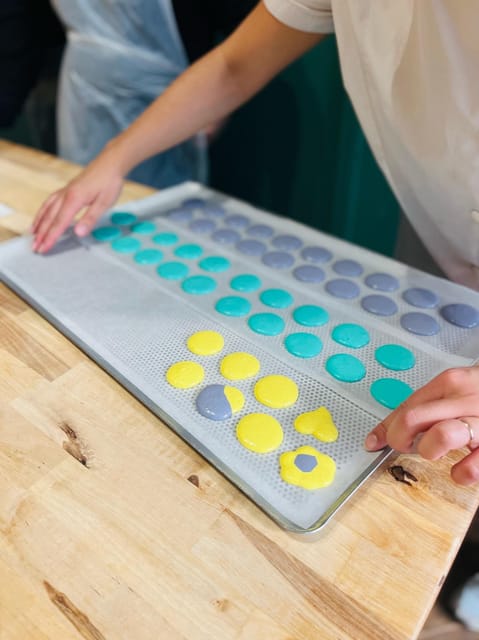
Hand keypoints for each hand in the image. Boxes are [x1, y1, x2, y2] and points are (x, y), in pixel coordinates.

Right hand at [31, 147, 124, 252]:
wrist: (110, 163)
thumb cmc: (110, 182)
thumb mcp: (104, 203)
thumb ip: (90, 218)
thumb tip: (78, 232)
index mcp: (74, 199)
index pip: (59, 223)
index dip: (51, 237)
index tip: (43, 248)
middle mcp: (65, 195)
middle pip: (49, 218)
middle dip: (41, 234)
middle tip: (35, 247)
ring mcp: (65, 191)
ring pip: (47, 209)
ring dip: (39, 223)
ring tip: (33, 234)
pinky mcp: (67, 189)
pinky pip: (50, 202)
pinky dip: (43, 211)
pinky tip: (42, 216)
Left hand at [365, 367, 478, 485]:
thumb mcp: (455, 392)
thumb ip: (420, 409)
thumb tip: (378, 437)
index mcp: (451, 383)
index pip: (405, 406)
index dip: (387, 430)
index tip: (378, 443)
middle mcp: (466, 398)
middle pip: (414, 418)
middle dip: (401, 439)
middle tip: (407, 448)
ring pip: (443, 434)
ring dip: (430, 448)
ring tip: (434, 453)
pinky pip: (473, 466)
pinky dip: (463, 473)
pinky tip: (461, 471)